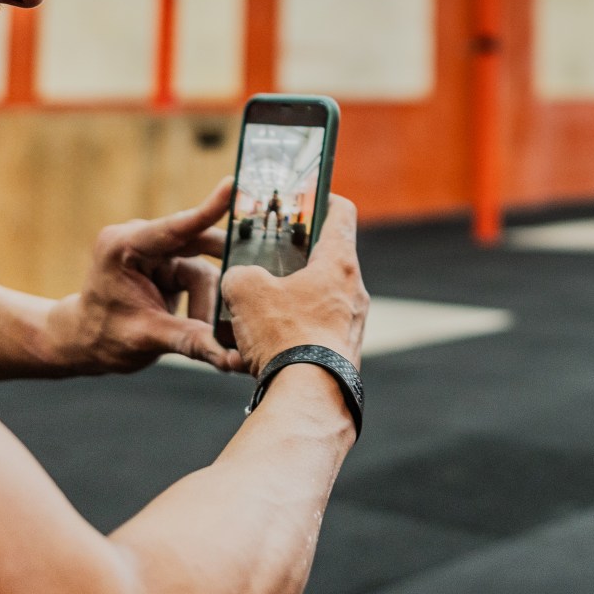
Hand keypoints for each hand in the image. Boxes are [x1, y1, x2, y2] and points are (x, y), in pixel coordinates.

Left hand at [42, 178, 245, 374]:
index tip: (232, 186)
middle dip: (220, 278)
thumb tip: (232, 358)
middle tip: (249, 297)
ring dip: (208, 302)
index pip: (174, 227)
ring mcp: (156, 250)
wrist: (86, 343)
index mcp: (124, 246)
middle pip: (198, 243)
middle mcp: (141, 239)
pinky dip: (205, 301)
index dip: (207, 208)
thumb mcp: (147, 340)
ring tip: (207, 335)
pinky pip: (200, 275)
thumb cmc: (104, 338)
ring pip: (203, 268)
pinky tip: (203, 323)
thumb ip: (191, 342)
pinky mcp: (167, 262)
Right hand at [222, 195, 369, 373]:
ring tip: (259, 303)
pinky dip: (294, 327)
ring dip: (292, 295)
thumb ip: (240, 273)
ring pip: (321, 296)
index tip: (304, 197)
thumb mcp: (246, 291)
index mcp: (339, 262)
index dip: (321, 197)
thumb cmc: (284, 335)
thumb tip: (240, 281)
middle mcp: (354, 290)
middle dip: (297, 254)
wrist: (308, 396)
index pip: (340, 212)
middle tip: (268, 255)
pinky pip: (318, 328)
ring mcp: (352, 323)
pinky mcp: (343, 350)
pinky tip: (267, 339)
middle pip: (328, 257)